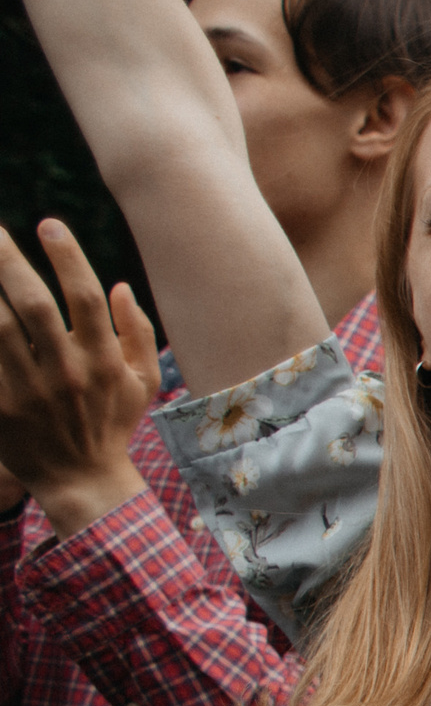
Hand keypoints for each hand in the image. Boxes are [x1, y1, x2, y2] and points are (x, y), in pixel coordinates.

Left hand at [0, 220, 154, 536]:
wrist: (82, 480)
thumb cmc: (112, 423)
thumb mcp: (141, 381)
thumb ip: (136, 331)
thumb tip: (118, 285)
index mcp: (103, 361)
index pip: (86, 300)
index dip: (69, 259)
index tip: (48, 224)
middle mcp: (67, 373)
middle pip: (34, 306)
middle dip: (9, 263)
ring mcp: (30, 391)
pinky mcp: (0, 405)